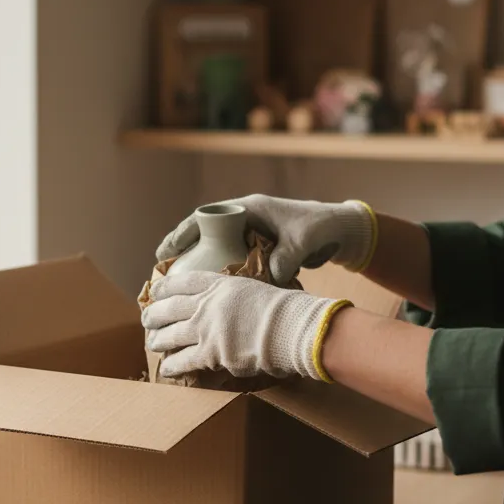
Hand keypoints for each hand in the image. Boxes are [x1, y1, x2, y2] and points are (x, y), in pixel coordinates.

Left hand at [142, 271, 350, 381]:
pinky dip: (172, 365)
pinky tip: (166, 369)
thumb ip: (237, 294)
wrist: (289, 328)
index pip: (182, 282)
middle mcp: (207, 304)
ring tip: (152, 343)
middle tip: (147, 319)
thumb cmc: (283, 309)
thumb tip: (236, 302)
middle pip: (169, 307)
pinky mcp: (210, 353)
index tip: (155, 290)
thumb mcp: (255, 288)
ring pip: (170, 334)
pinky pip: (182, 360)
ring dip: (158, 339)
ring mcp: (206, 328)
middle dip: (154, 314)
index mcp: (219, 284)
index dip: (164, 287)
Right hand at [156, 194, 374, 285]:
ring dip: (200, 266)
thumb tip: (268, 278)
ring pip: (217, 249)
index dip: (182, 234)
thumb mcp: (301, 242)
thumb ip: (285, 258)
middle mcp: (246, 219)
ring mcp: (252, 234)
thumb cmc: (321, 228)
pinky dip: (221, 274)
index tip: (164, 253)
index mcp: (249, 208)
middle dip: (184, 254)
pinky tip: (211, 295)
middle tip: (162, 276)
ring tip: (179, 289)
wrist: (341, 230)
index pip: (205, 217)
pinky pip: (233, 260)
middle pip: (204, 234)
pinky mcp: (260, 249)